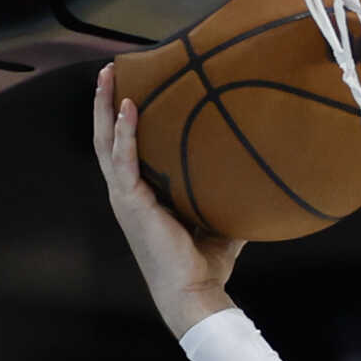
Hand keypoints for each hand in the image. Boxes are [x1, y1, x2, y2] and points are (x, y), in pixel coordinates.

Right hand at [90, 63, 245, 338]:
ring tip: (110, 74)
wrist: (194, 291)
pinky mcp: (131, 202)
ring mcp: (125, 197)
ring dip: (106, 107)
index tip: (130, 88)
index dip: (123, 120)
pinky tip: (129, 106)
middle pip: (108, 138)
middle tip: (111, 69)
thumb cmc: (203, 264)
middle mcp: (127, 193)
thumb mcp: (218, 221)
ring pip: (106, 142)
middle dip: (106, 102)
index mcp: (141, 196)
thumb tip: (254, 179)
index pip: (125, 150)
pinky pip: (123, 159)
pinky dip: (125, 132)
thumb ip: (226, 197)